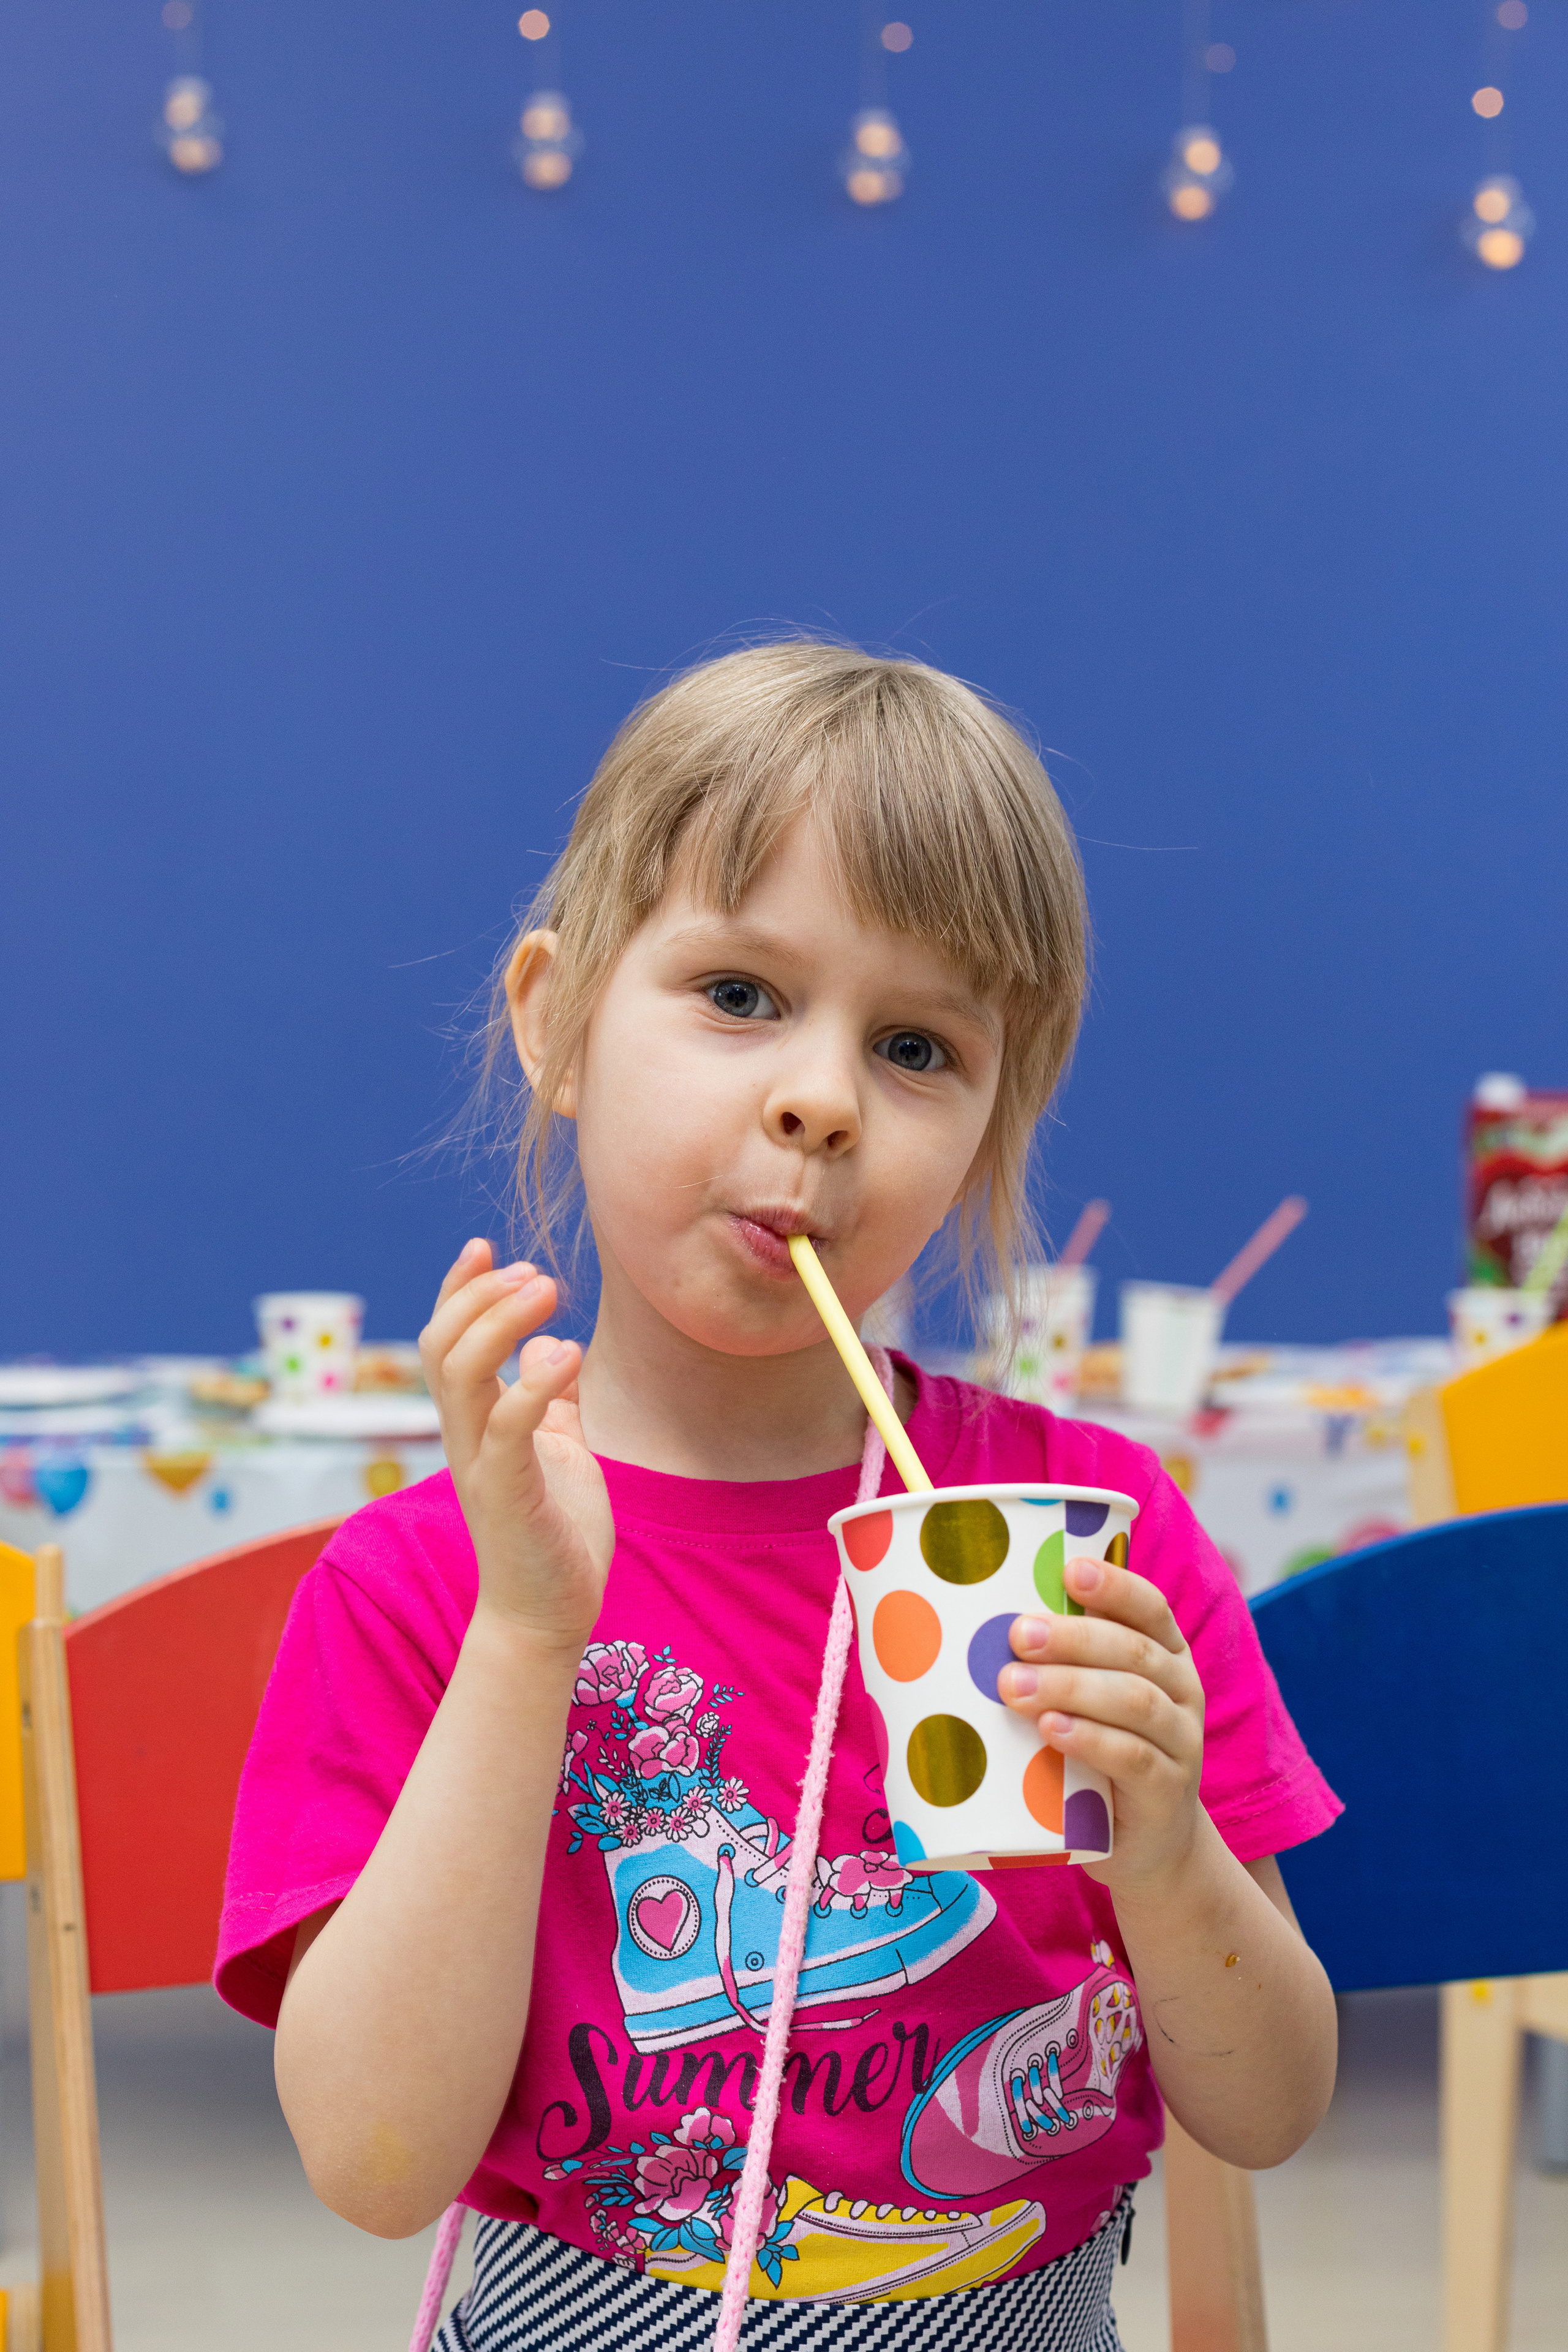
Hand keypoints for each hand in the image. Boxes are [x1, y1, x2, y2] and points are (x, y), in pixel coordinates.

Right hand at [419, 1239, 613, 1651]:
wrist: (548, 1615)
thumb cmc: (554, 1534)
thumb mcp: (557, 1450)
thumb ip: (549, 1400)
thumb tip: (550, 1345)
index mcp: (472, 1424)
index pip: (445, 1342)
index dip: (457, 1289)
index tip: (484, 1246)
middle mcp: (463, 1439)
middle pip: (440, 1346)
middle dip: (479, 1296)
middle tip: (533, 1272)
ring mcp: (480, 1466)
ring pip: (459, 1374)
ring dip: (500, 1321)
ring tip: (546, 1291)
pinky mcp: (507, 1495)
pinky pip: (506, 1427)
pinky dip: (531, 1383)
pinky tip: (568, 1354)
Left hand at [999, 1556, 1204, 1892]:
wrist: (1147, 1845)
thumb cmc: (1098, 1755)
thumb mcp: (1086, 1702)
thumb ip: (1051, 1666)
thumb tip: (956, 1628)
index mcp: (1165, 1654)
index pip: (1150, 1607)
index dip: (1114, 1585)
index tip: (1069, 1572)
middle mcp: (1181, 1690)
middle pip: (1134, 1651)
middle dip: (1073, 1638)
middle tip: (1018, 1636)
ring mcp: (1181, 1742)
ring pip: (1135, 1701)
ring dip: (1071, 1687)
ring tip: (1015, 1687)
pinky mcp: (1167, 1792)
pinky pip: (1134, 1758)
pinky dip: (1091, 1740)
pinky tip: (1053, 1730)